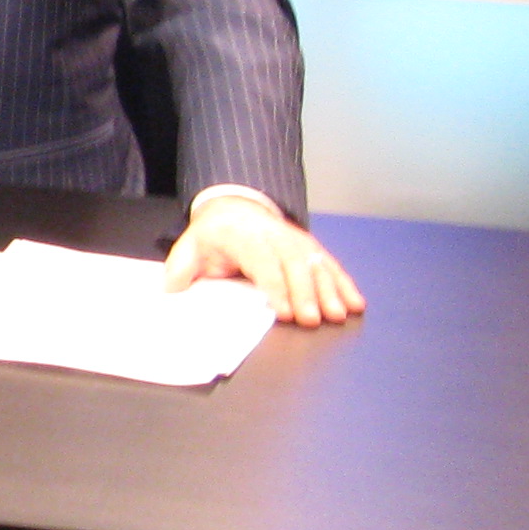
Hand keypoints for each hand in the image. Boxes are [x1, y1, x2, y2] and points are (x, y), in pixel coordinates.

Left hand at [166, 189, 363, 326]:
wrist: (235, 208)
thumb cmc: (213, 236)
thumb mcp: (190, 246)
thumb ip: (181, 268)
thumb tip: (172, 291)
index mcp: (244, 237)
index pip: (263, 263)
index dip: (276, 287)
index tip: (285, 311)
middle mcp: (275, 236)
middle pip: (295, 264)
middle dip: (306, 293)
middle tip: (313, 320)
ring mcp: (296, 240)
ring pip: (317, 264)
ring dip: (331, 290)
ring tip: (339, 315)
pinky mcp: (310, 247)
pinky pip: (330, 265)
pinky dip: (345, 284)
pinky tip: (356, 303)